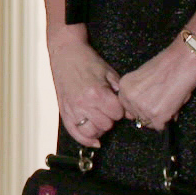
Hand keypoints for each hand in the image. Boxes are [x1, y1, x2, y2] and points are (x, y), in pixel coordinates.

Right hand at [48, 28, 123, 147]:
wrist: (66, 54)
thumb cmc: (87, 61)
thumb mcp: (109, 73)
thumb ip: (120, 93)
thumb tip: (130, 112)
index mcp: (97, 93)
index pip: (117, 114)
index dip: (119, 109)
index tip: (116, 103)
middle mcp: (84, 104)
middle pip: (106, 125)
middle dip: (110, 118)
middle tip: (107, 108)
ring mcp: (72, 109)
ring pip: (92, 132)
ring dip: (99, 127)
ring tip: (99, 117)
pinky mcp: (64, 111)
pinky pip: (75, 133)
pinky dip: (86, 140)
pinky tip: (94, 140)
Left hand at [115, 44, 195, 130]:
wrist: (182, 61)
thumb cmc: (166, 65)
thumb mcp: (142, 77)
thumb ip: (138, 93)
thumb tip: (142, 111)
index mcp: (124, 87)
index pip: (125, 106)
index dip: (137, 107)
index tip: (148, 104)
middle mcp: (129, 98)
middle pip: (135, 116)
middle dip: (147, 113)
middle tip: (161, 104)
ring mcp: (142, 108)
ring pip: (148, 122)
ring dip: (158, 117)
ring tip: (168, 103)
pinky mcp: (157, 115)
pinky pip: (159, 126)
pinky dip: (167, 120)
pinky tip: (172, 108)